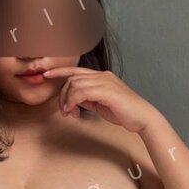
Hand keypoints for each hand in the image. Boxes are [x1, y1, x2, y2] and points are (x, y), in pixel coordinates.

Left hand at [42, 66, 158, 132]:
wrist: (142, 118)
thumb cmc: (124, 112)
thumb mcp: (101, 104)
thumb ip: (87, 99)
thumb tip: (73, 100)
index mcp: (102, 76)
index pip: (76, 70)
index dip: (60, 71)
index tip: (46, 75)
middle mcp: (103, 75)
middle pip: (73, 79)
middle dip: (63, 94)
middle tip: (64, 111)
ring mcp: (105, 81)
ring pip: (75, 84)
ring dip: (67, 100)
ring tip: (68, 113)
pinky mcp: (107, 90)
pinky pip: (82, 92)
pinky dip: (73, 101)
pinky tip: (73, 111)